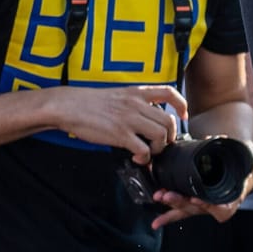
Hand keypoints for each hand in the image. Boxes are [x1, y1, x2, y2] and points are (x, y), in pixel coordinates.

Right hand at [49, 85, 187, 163]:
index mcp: (137, 93)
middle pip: (169, 121)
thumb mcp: (118, 95)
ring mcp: (129, 119)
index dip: (181, 105)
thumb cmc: (90, 102)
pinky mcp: (120, 134)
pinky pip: (143, 149)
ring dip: (159, 148)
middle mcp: (137, 104)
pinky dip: (145, 158)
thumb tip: (147, 119)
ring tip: (149, 152)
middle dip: (170, 136)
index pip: (169, 93)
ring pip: (161, 135)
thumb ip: (135, 104)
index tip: (183, 116)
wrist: (69, 106)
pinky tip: (137, 158)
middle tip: (162, 144)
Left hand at [148, 154, 252, 229]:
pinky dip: (168, 216)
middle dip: (181, 202)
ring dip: (171, 204)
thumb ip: (230, 148)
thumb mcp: (243, 158)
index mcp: (232, 197)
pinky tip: (156, 222)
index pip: (222, 208)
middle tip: (167, 194)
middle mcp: (216, 205)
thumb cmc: (243, 168)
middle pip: (198, 208)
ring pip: (187, 209)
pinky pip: (181, 212)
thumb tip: (218, 138)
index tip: (197, 198)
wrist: (243, 175)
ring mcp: (204, 206)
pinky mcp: (194, 205)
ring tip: (160, 196)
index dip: (209, 206)